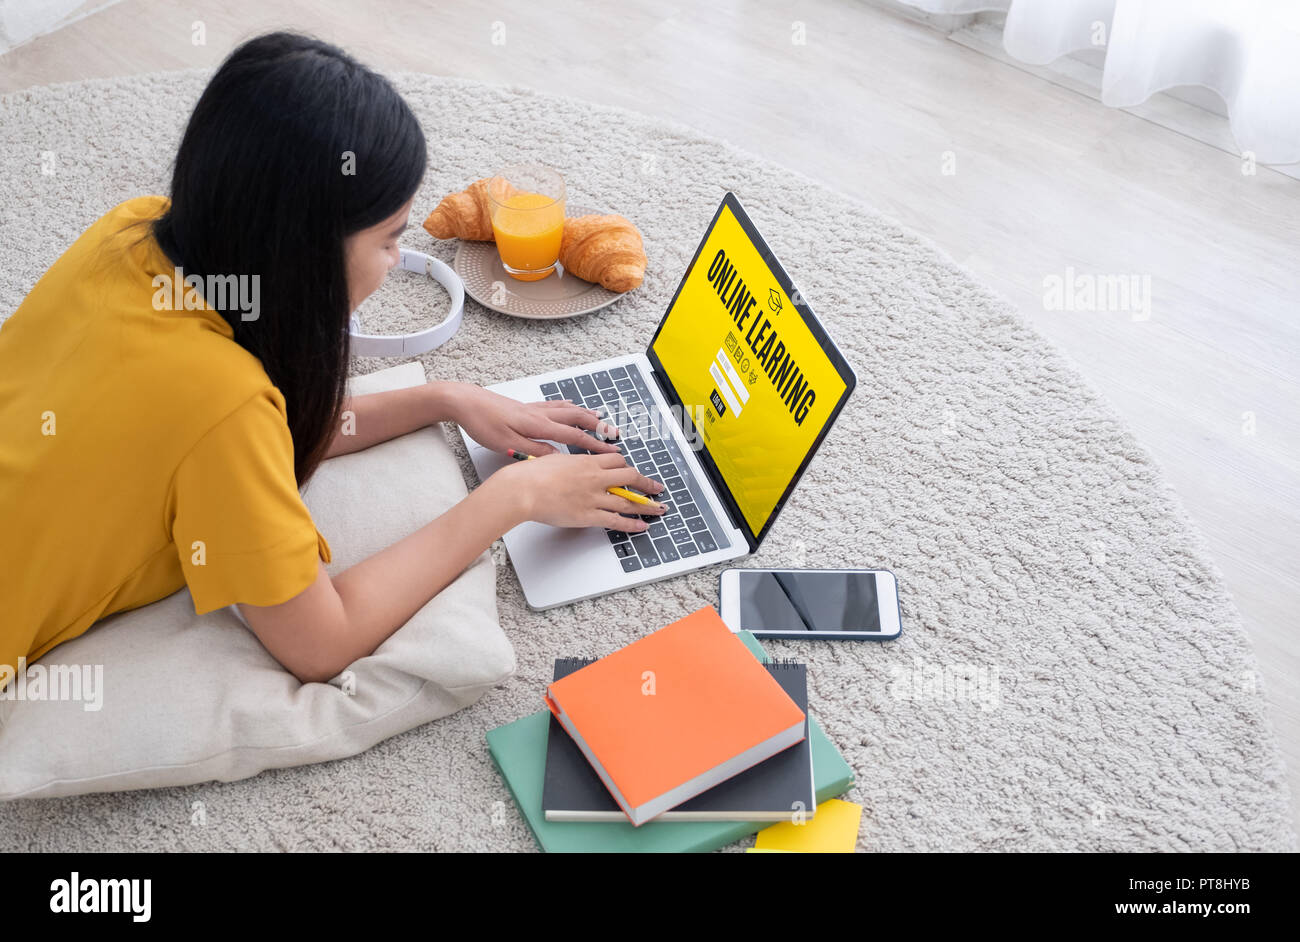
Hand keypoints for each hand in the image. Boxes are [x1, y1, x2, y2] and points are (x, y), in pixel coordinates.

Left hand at [450, 384, 620, 456]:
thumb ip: (535, 452)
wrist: (466, 401)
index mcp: (538, 425)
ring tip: (600, 419)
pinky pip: (556, 404)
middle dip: (599, 427)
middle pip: (577, 418)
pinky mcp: (526, 406)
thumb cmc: (483, 423)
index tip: (611, 451)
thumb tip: (558, 459)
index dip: (595, 444)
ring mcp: (534, 408)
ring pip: (568, 409)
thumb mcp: (507, 445)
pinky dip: (569, 406)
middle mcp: (540, 414)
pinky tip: (571, 405)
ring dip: (587, 414)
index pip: (574, 436)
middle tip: (614, 434)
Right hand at [497, 451, 667, 532]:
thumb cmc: (532, 474)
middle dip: (646, 483)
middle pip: (630, 477)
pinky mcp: (588, 516)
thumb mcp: (554, 460)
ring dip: (646, 505)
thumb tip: (568, 465)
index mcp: (586, 462)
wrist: (523, 489)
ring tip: (658, 508)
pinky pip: (616, 520)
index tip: (632, 471)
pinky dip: (632, 524)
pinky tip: (642, 525)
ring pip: (628, 500)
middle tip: (657, 487)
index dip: (627, 467)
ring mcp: (593, 497)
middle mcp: (595, 478)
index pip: (617, 461)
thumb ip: (568, 463)